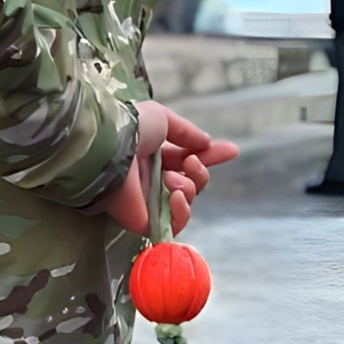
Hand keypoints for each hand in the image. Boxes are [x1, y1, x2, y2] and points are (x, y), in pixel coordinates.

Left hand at [98, 100, 237, 236]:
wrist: (111, 148)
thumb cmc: (131, 128)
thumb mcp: (163, 119)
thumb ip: (186, 132)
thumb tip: (206, 144)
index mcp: (154, 155)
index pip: (187, 160)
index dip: (211, 156)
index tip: (232, 151)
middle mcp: (151, 179)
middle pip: (192, 182)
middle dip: (200, 172)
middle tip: (191, 161)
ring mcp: (148, 201)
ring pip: (187, 201)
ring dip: (189, 187)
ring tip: (170, 178)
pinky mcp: (144, 221)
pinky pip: (175, 224)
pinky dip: (182, 210)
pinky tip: (175, 195)